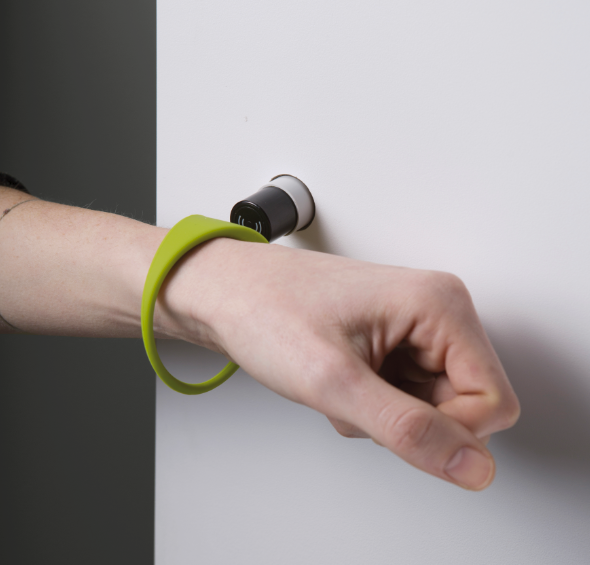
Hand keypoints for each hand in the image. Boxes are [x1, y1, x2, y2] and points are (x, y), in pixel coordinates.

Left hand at [159, 238, 520, 489]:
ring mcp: (415, 325)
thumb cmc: (267, 310)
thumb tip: (472, 465)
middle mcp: (435, 309)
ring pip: (431, 406)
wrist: (230, 295)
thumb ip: (407, 428)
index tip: (391, 419)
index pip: (493, 402)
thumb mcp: (334, 380)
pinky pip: (406, 395)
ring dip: (384, 412)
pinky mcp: (395, 339)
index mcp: (438, 304)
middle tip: (356, 393)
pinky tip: (341, 378)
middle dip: (408, 419)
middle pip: (463, 406)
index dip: (448, 430)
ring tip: (342, 380)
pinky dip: (373, 402)